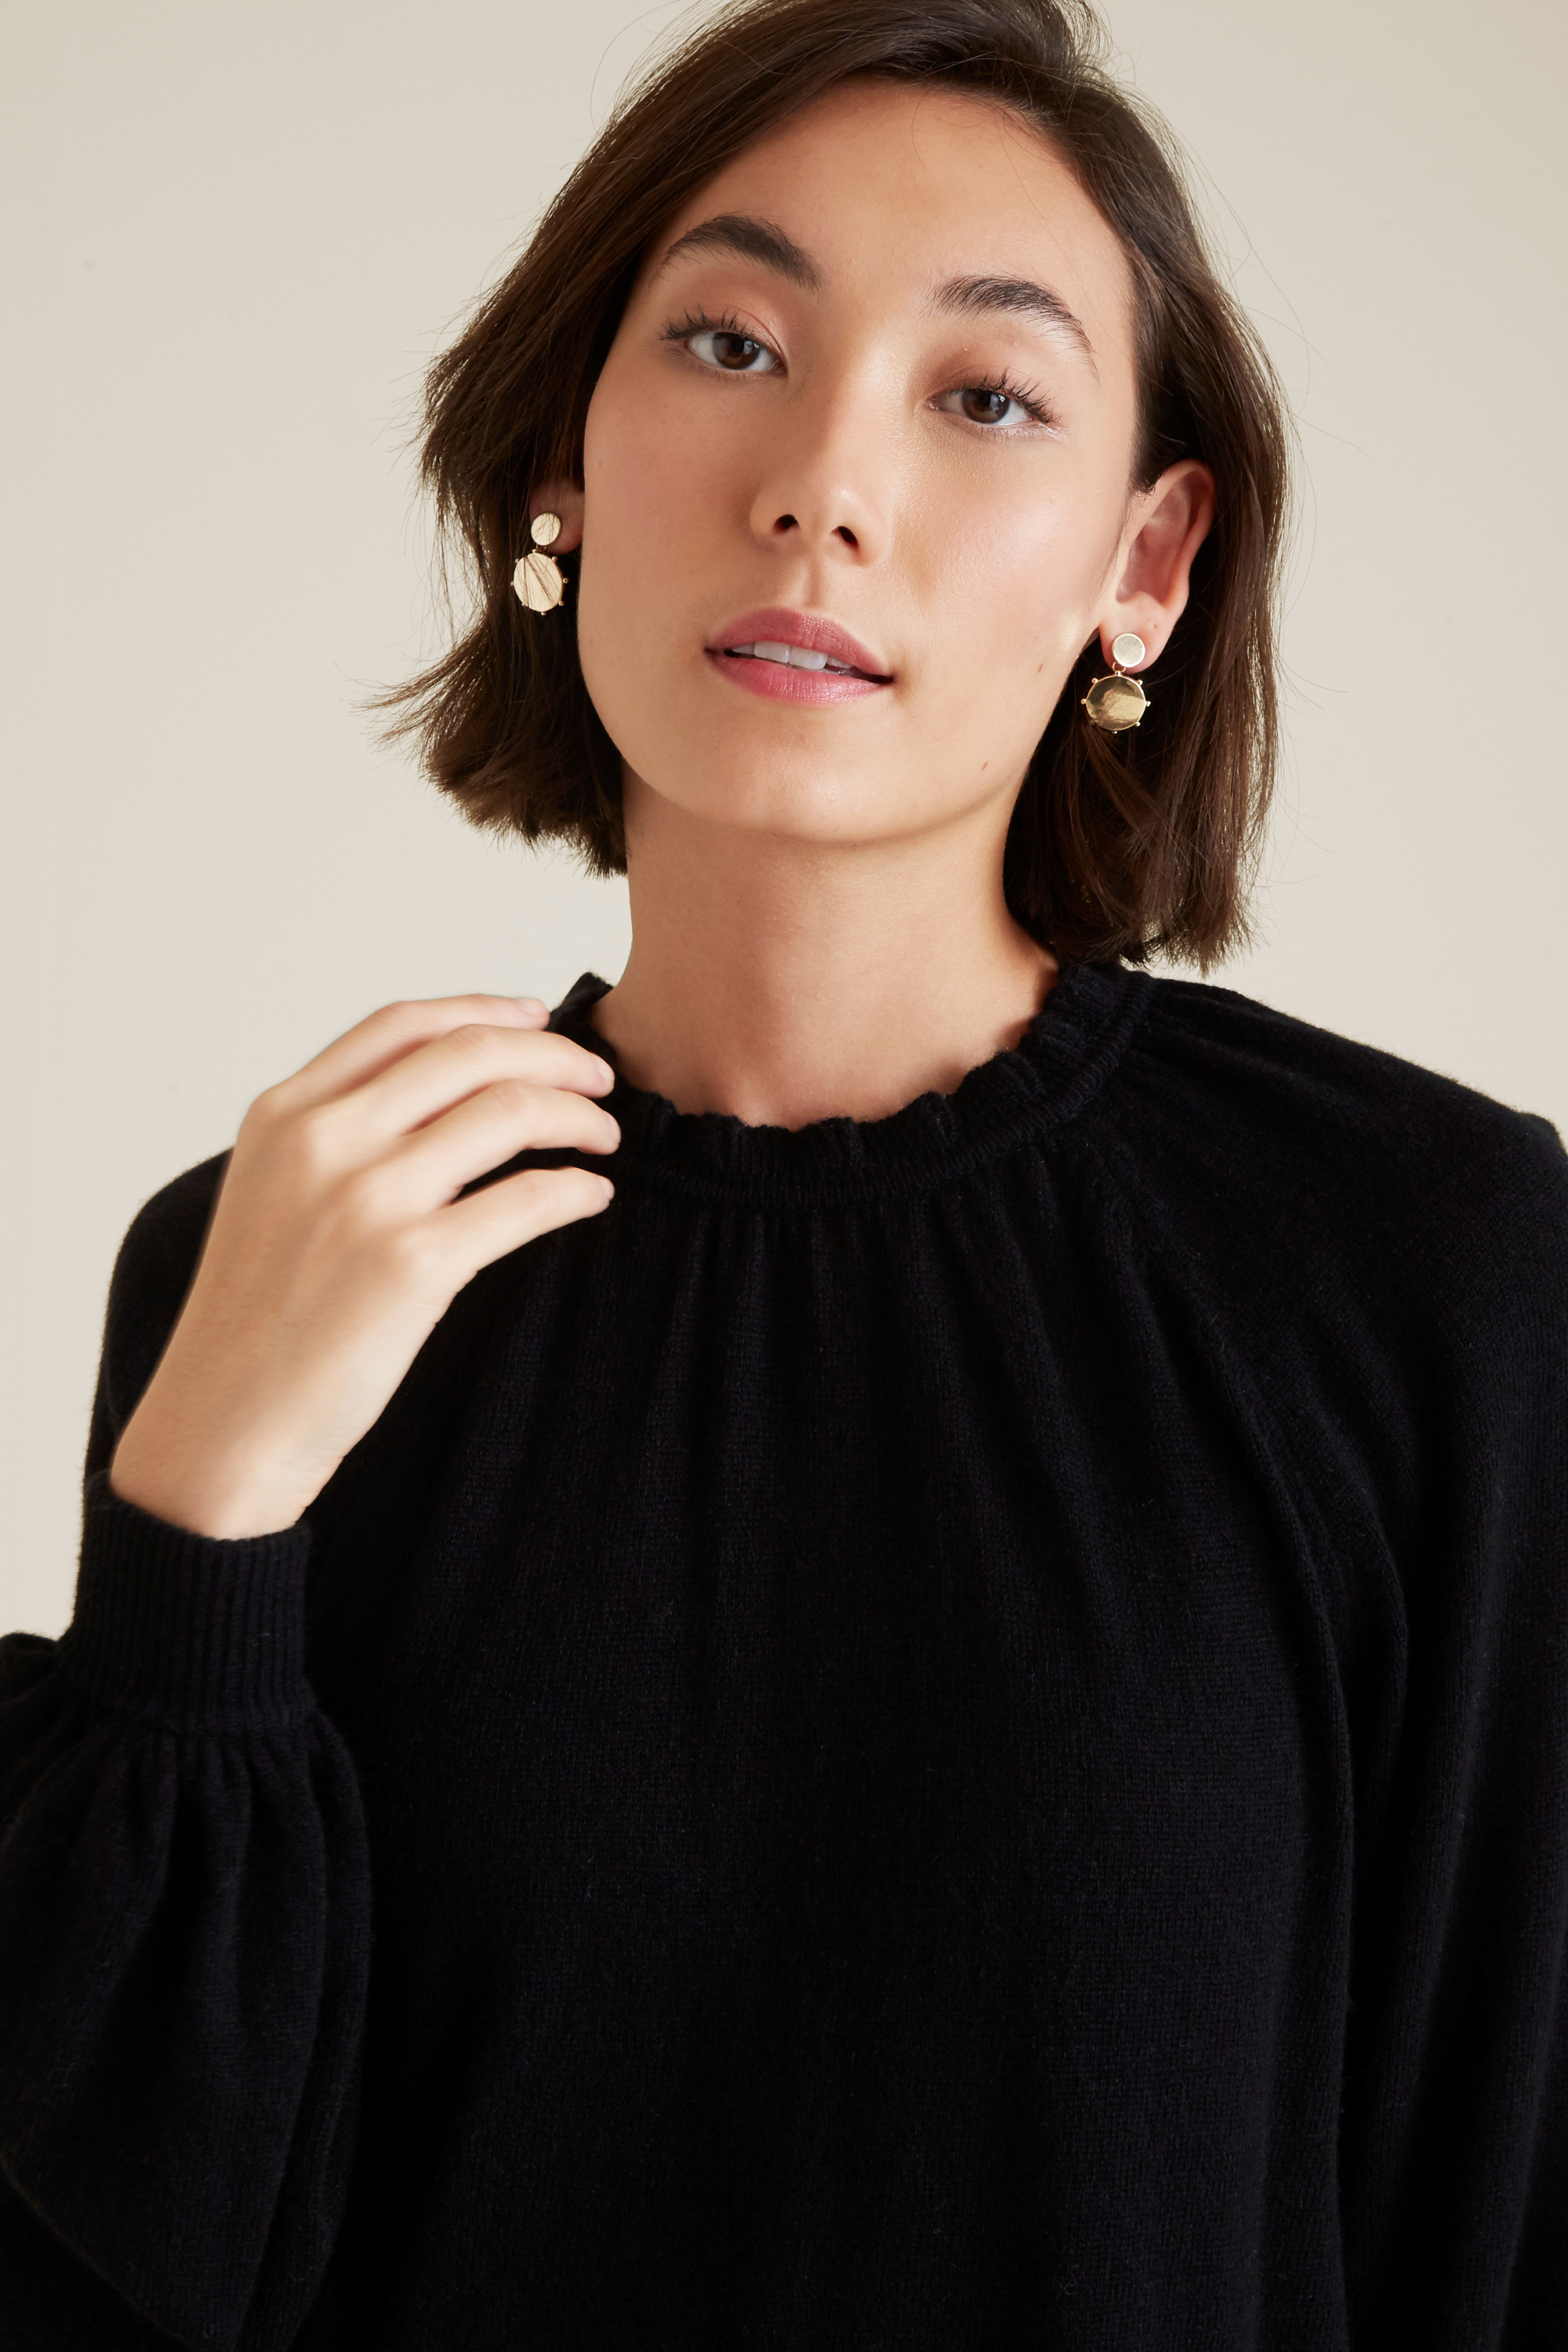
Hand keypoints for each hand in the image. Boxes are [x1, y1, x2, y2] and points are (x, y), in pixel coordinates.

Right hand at [109, 994, 619, 1538]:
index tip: (538, 1019)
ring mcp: (367, 1198)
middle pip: (470, 1054)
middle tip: (599, 1079)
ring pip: (509, 1111)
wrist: (224, 1423)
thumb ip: (332, 1134)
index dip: (485, 1010)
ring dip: (578, 1117)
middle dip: (553, 1055)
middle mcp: (324, 1140)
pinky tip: (591, 1198)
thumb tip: (439, 1097)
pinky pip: (528, 1199)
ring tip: (603, 1137)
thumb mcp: (267, 1193)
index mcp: (285, 1113)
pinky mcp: (411, 1265)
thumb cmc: (254, 1319)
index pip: (404, 1024)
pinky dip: (576, 1190)